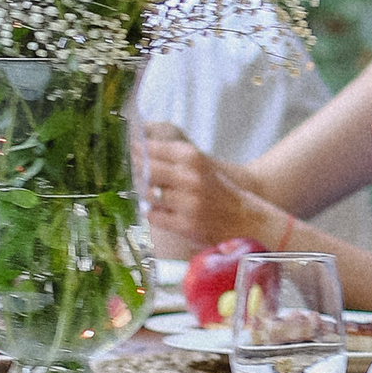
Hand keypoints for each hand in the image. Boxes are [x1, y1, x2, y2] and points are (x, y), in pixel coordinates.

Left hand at [134, 123, 281, 256]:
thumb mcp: (197, 164)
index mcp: (191, 156)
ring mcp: (187, 202)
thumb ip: (168, 157)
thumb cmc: (214, 188)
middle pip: (144, 170)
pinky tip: (162, 210)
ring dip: (144, 194)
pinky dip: (153, 212)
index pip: (149, 148)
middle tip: (132, 175)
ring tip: (151, 194)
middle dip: (135, 173)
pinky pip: (153, 215)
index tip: (127, 154)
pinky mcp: (185, 224)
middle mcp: (190, 177)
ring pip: (147, 193)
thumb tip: (132, 150)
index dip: (134, 151)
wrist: (244, 217)